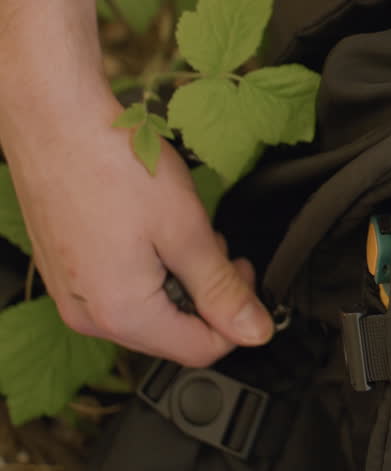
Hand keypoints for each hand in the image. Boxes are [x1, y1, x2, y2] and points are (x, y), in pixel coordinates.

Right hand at [4, 89, 273, 366]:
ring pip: (148, 312)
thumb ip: (221, 288)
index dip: (236, 316)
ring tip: (181, 231)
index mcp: (121, 313)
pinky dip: (148, 269)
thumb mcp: (186, 229)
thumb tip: (256, 331)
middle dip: (205, 297)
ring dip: (178, 280)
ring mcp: (72, 295)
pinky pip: (120, 291)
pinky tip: (151, 230)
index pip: (200, 349)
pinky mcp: (66, 274)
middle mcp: (88, 316)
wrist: (54, 121)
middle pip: (172, 334)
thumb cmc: (114, 165)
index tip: (242, 272)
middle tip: (214, 246)